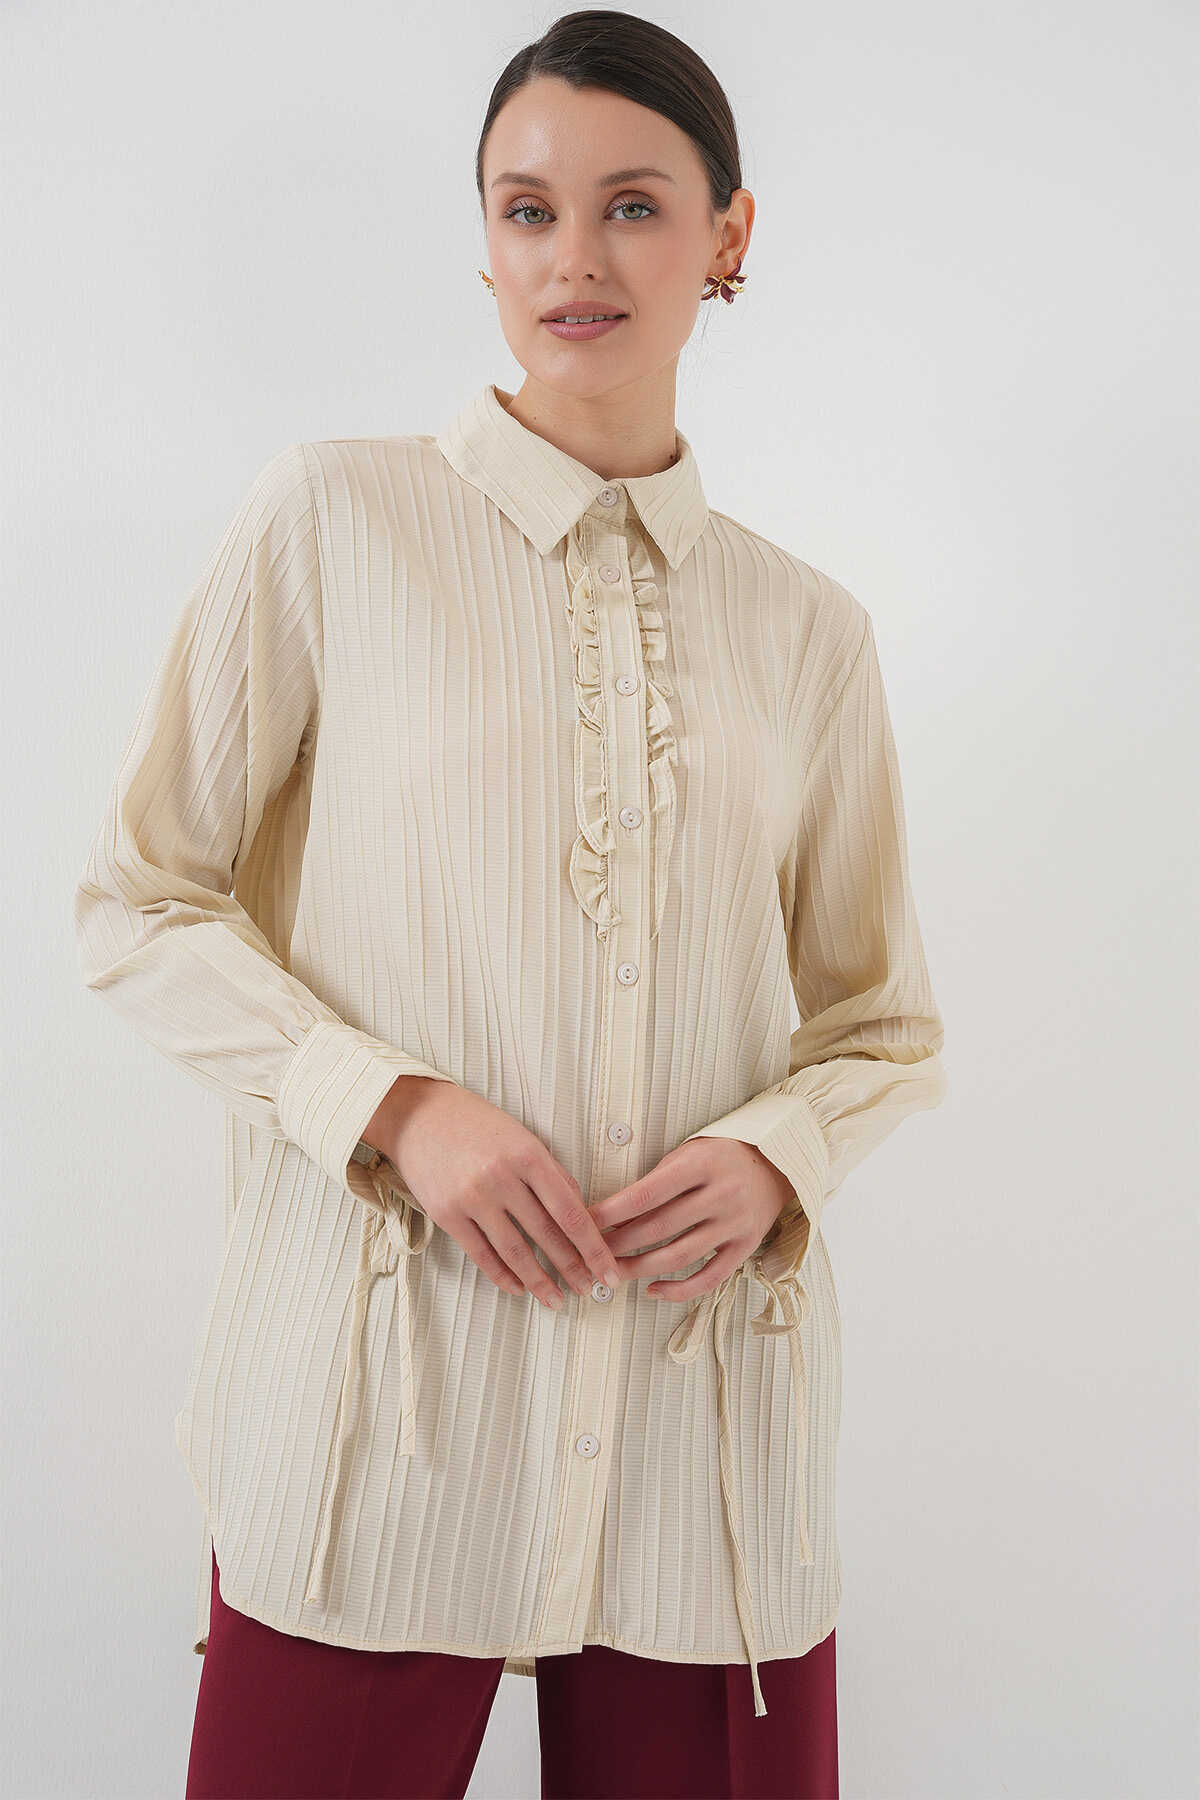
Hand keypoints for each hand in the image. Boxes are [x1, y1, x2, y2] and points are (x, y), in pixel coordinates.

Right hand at [361, 1077, 622, 1311]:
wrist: (419, 1116)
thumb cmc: (479, 1125)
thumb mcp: (523, 1138)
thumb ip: (553, 1174)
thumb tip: (582, 1214)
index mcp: (529, 1155)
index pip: (570, 1211)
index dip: (593, 1246)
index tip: (609, 1270)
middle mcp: (501, 1177)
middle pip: (547, 1234)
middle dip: (572, 1268)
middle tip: (589, 1290)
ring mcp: (472, 1197)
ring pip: (515, 1251)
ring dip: (539, 1281)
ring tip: (557, 1300)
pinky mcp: (446, 1213)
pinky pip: (481, 1254)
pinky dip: (502, 1276)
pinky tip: (518, 1288)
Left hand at [588, 1137, 792, 1300]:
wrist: (775, 1164)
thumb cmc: (720, 1157)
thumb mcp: (687, 1154)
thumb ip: (657, 1181)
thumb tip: (613, 1214)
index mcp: (701, 1165)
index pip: (647, 1194)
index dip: (612, 1212)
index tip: (586, 1223)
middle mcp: (721, 1195)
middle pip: (658, 1228)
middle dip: (619, 1243)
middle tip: (592, 1252)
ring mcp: (735, 1224)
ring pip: (679, 1256)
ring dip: (640, 1268)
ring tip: (614, 1272)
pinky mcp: (745, 1247)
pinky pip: (709, 1278)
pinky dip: (679, 1290)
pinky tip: (653, 1289)